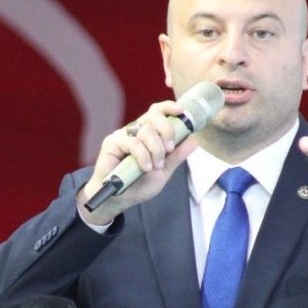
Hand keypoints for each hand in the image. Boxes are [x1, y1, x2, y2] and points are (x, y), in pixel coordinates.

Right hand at [76, 100, 197, 225]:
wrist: (120, 199)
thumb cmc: (139, 184)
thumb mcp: (164, 171)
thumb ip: (177, 156)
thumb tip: (194, 140)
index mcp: (149, 133)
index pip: (158, 112)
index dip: (169, 108)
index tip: (181, 112)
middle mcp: (136, 130)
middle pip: (154, 115)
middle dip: (167, 130)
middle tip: (170, 149)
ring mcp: (124, 135)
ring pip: (146, 130)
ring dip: (156, 150)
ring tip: (155, 166)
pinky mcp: (112, 142)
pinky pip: (133, 142)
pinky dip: (143, 155)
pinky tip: (144, 167)